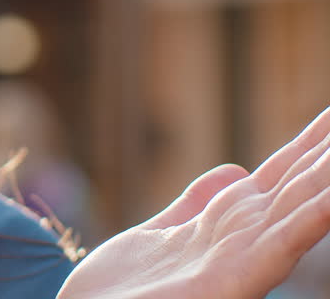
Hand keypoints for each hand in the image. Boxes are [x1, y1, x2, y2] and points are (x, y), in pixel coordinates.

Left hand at [57, 107, 329, 297]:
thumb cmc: (121, 293)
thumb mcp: (159, 234)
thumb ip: (196, 205)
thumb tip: (236, 170)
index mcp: (227, 228)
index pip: (281, 177)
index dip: (311, 145)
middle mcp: (241, 243)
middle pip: (299, 186)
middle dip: (328, 153)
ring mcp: (239, 262)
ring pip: (300, 208)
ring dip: (329, 175)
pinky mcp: (229, 285)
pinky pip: (280, 244)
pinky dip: (312, 218)